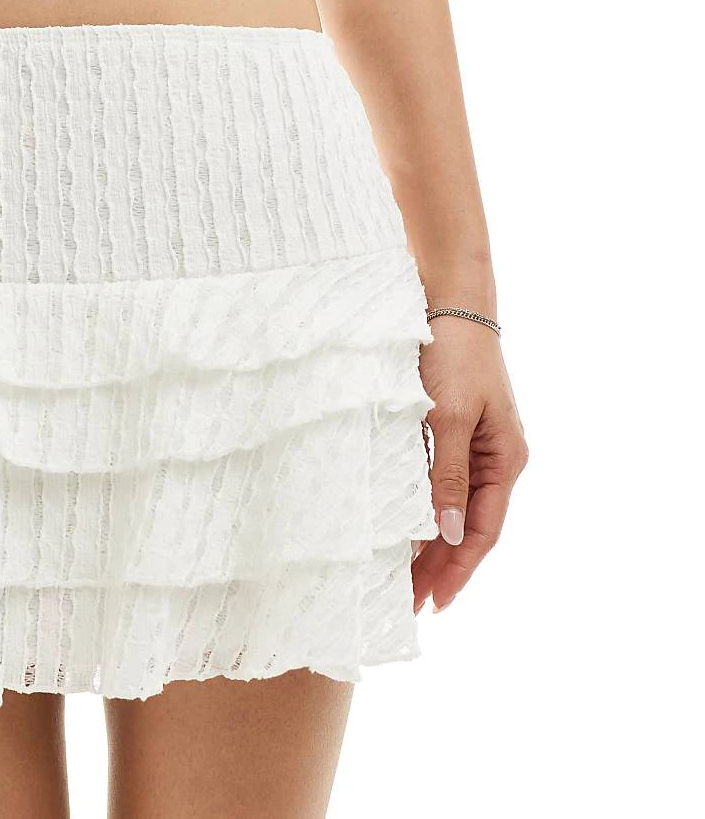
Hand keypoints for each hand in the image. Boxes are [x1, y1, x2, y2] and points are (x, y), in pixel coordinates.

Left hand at [411, 314, 528, 612]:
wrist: (447, 301)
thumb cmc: (453, 355)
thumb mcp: (449, 418)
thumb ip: (447, 476)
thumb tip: (444, 534)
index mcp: (505, 459)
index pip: (482, 530)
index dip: (459, 569)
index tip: (434, 604)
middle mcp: (494, 459)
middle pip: (467, 525)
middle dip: (439, 565)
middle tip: (407, 603)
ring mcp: (474, 446)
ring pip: (451, 509)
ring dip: (428, 543)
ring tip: (401, 578)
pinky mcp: (451, 433)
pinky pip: (439, 485)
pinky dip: (421, 511)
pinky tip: (401, 529)